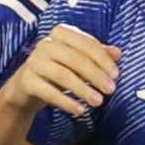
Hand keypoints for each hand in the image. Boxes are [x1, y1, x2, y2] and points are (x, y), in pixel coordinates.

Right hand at [0, 24, 121, 115]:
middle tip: (111, 90)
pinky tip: (80, 110)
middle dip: (96, 75)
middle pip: (75, 59)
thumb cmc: (57, 69)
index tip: (116, 75)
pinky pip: (49, 92)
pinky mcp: (26, 80)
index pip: (86, 43)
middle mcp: (45, 44)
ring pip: (63, 75)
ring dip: (83, 90)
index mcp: (61, 33)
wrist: (26, 87)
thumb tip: (118, 53)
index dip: (103, 59)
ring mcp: (33, 62)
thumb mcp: (78, 60)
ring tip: (98, 102)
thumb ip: (97, 55)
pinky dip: (66, 102)